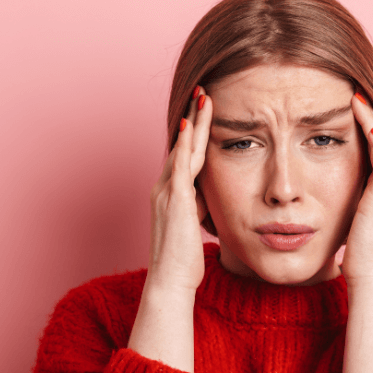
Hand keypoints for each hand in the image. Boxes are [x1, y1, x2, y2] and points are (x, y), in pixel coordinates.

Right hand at [146, 86, 212, 292]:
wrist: (169, 281)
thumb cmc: (182, 262)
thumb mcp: (194, 229)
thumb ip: (199, 209)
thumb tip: (209, 200)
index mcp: (169, 195)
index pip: (183, 156)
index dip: (193, 133)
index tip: (201, 111)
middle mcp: (163, 189)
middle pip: (181, 145)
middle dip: (192, 117)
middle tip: (201, 91)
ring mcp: (167, 193)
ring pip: (181, 149)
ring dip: (192, 122)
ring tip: (202, 98)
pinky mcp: (174, 200)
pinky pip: (180, 165)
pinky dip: (185, 144)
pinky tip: (190, 125)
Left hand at [340, 92, 372, 287]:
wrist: (371, 281)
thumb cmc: (356, 260)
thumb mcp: (347, 225)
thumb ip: (341, 209)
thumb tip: (317, 203)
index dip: (361, 126)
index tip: (343, 106)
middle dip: (366, 114)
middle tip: (351, 89)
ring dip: (369, 116)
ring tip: (354, 94)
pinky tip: (360, 117)